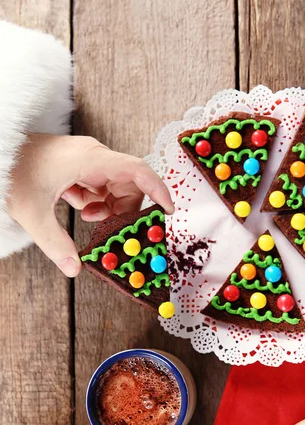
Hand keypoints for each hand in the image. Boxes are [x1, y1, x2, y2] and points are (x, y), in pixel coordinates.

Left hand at [8, 133, 173, 276]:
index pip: (137, 170)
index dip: (158, 189)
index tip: (168, 211)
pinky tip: (81, 209)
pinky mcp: (79, 166)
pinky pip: (100, 185)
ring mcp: (86, 159)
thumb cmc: (12, 172)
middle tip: (114, 228)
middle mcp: (93, 156)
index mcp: (89, 159)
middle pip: (129, 182)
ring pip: (115, 185)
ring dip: (109, 206)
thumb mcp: (32, 212)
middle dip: (126, 208)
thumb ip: (55, 243)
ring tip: (89, 219)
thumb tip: (74, 269)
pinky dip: (96, 201)